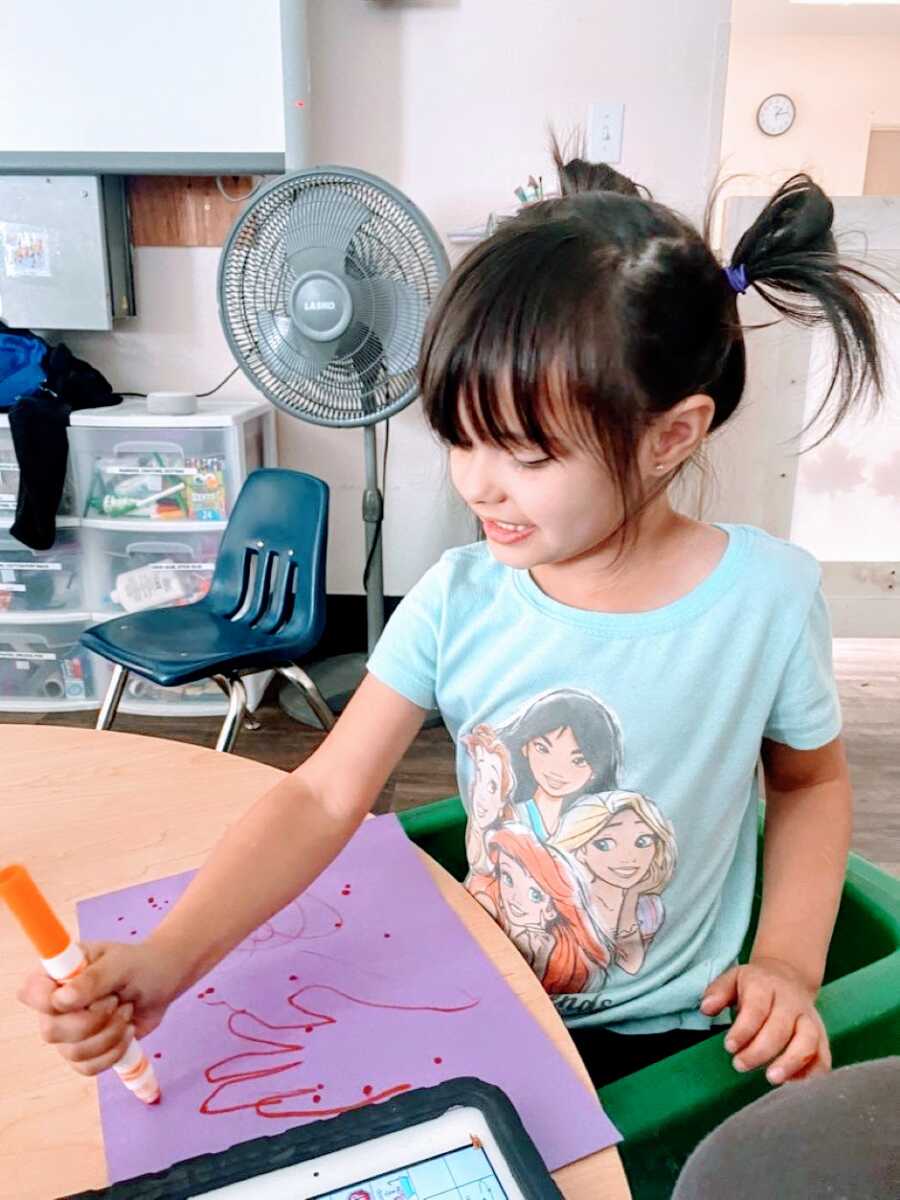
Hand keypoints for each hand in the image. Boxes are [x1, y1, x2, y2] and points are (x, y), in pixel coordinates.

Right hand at [17, 940, 181, 1076]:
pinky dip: (114, 1052)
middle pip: (51, 1031)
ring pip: (73, 1053)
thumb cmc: (139, 965)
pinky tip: (128, 1031)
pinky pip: (88, 1068)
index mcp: (57, 973)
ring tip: (126, 1011)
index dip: (48, 1001)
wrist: (161, 982)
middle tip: (116, 1001)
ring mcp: (68, 1031)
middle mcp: (55, 1005)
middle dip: (92, 1021)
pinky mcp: (85, 1051)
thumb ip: (93, 979)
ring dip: (109, 1034)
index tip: (79, 999)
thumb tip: (62, 1000)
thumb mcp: (120, 963)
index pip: (31, 992)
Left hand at [701, 956, 830, 1084]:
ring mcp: (810, 1019)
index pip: (757, 1008)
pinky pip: (823, 1056)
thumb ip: (718, 993)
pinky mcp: (822, 1036)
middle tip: (740, 1066)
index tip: (729, 1047)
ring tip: (772, 1079)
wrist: (789, 976)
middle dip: (760, 1050)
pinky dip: (813, 1073)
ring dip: (791, 1062)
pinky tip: (793, 1083)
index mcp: (766, 986)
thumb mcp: (732, 979)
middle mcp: (791, 1002)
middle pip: (781, 1027)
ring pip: (808, 1041)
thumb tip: (706, 1008)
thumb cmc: (754, 985)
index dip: (744, 1029)